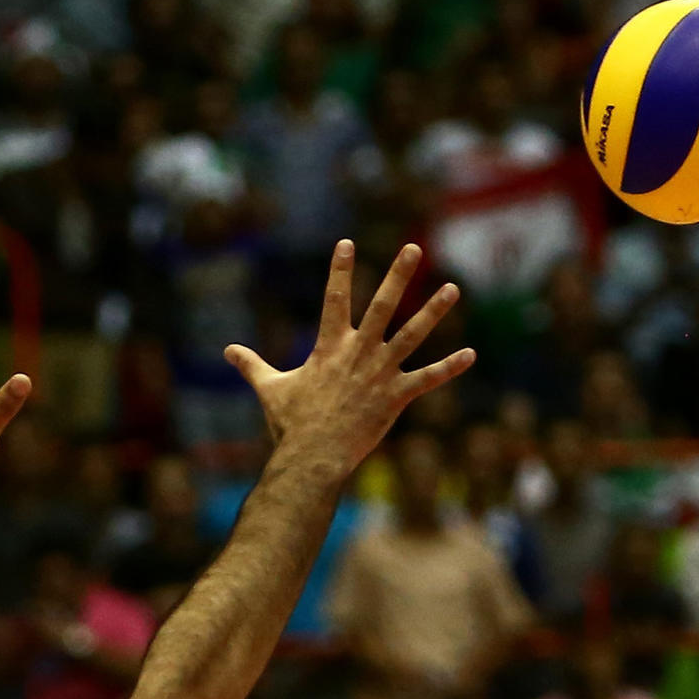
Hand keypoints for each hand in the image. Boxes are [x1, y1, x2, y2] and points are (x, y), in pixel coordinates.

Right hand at [224, 241, 473, 473]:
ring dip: (433, 311)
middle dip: (399, 274)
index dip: (340, 269)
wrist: (313, 456)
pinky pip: (428, 379)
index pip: (334, 297)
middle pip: (383, 304)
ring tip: (452, 288)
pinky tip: (471, 355)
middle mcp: (359, 352)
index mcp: (329, 346)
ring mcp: (380, 373)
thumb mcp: (270, 389)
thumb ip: (252, 365)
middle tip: (413, 247)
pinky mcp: (396, 397)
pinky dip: (450, 368)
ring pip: (412, 334)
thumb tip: (227, 350)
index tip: (347, 243)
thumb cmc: (291, 424)